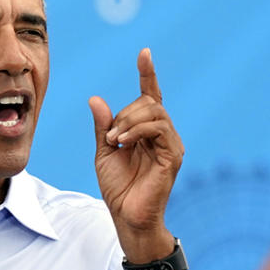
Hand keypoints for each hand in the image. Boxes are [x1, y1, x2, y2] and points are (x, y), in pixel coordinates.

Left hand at [89, 48, 183, 261]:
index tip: (144, 53)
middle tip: (110, 136)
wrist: (126, 217)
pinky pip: (159, 128)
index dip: (147, 74)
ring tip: (115, 141)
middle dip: (125, 113)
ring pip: (154, 112)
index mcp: (147, 132)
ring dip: (129, 121)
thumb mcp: (104, 152)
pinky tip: (123, 142)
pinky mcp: (173, 156)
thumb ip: (103, 126)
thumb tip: (96, 99)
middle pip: (149, 103)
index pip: (150, 96)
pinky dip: (138, 130)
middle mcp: (163, 135)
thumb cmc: (118, 188)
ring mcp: (171, 145)